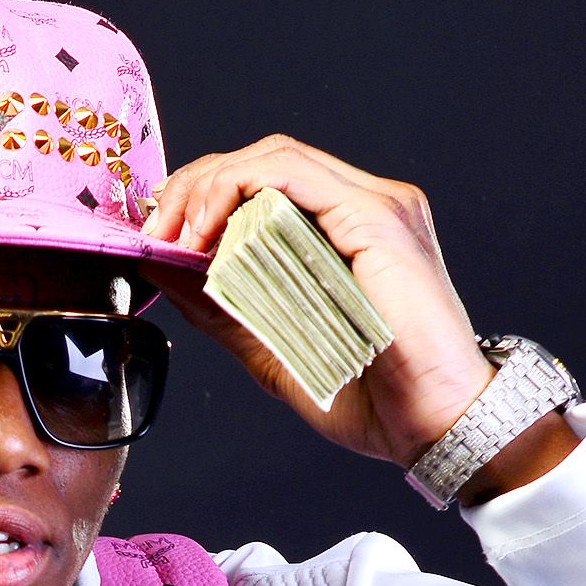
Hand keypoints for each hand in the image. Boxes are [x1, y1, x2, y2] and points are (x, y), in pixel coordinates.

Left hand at [140, 137, 497, 467]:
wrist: (433, 426)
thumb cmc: (373, 398)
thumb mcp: (273, 349)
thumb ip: (222, 308)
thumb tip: (163, 271)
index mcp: (346, 231)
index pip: (263, 184)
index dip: (202, 197)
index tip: (158, 237)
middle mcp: (363, 205)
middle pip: (263, 161)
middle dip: (194, 188)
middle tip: (152, 232)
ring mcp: (375, 204)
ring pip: (274, 159)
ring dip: (209, 187)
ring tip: (172, 234)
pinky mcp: (377, 216)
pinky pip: (294, 176)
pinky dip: (238, 190)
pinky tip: (206, 231)